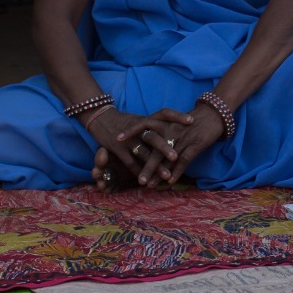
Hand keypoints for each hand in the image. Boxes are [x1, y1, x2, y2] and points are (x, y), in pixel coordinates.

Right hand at [88, 107, 209, 189]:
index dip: (177, 115)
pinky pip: (130, 162)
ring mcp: (127, 139)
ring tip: (167, 176)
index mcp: (146, 119)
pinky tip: (149, 180)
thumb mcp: (141, 119)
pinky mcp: (117, 149)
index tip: (192, 120)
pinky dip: (139, 172)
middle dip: (165, 148)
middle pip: (153, 137)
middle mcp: (138, 128)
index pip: (164, 112)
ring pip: (143, 154)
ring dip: (155, 166)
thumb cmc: (125, 120)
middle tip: (177, 157)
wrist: (100, 118)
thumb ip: (157, 124)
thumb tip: (179, 128)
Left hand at [123, 107, 214, 187]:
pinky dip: (176, 172)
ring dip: (158, 173)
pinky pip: (183, 160)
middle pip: (154, 148)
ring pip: (166, 158)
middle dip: (145, 166)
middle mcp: (171, 129)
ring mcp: (182, 137)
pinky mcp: (195, 144)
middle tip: (138, 179)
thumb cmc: (193, 120)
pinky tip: (169, 181)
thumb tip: (148, 143)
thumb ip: (161, 132)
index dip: (130, 131)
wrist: (214, 113)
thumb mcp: (175, 122)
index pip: (143, 124)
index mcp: (165, 122)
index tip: (117, 140)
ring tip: (150, 185)